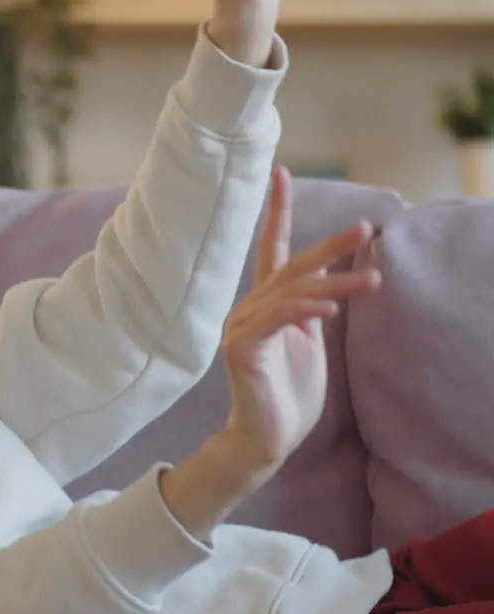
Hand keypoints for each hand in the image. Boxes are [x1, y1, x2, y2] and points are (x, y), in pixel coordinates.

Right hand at [219, 166, 380, 469]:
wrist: (265, 439)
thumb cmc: (287, 395)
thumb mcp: (308, 344)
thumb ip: (311, 313)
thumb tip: (327, 288)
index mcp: (264, 304)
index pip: (272, 250)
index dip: (278, 212)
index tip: (281, 174)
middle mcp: (248, 309)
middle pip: (291, 267)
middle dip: (329, 246)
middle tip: (365, 227)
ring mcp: (240, 327)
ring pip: (292, 293)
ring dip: (336, 285)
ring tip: (373, 281)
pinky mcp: (242, 349)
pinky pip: (277, 321)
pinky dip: (304, 312)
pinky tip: (329, 310)